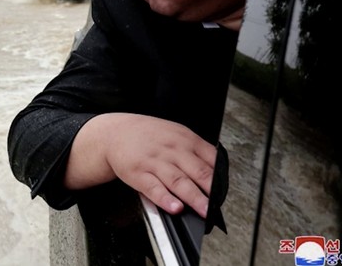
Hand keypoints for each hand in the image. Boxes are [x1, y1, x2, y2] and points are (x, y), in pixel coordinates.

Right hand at [65, 113, 216, 217]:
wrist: (115, 132)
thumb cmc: (149, 136)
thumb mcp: (176, 134)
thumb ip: (197, 150)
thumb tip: (218, 170)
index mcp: (185, 140)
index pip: (210, 159)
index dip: (220, 178)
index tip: (226, 193)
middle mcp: (172, 150)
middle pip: (196, 171)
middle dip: (210, 190)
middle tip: (220, 205)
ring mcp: (154, 162)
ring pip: (178, 181)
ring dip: (192, 197)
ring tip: (203, 210)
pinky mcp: (138, 174)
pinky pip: (153, 188)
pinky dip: (164, 198)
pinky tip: (173, 207)